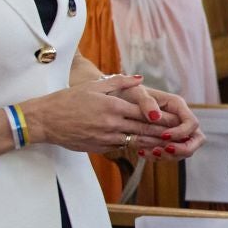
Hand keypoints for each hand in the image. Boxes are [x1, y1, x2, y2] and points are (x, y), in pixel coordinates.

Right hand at [19, 73, 170, 155]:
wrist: (46, 120)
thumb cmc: (69, 99)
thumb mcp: (94, 86)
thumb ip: (119, 82)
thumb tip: (139, 78)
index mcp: (113, 106)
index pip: (144, 113)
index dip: (163, 117)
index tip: (177, 118)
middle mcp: (112, 123)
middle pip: (145, 130)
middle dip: (164, 133)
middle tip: (181, 134)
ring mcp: (106, 137)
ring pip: (136, 142)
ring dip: (154, 144)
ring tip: (171, 144)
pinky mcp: (100, 148)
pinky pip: (123, 147)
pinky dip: (136, 148)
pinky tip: (148, 149)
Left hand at [119, 83, 205, 160]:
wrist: (120, 99)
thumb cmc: (129, 92)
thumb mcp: (135, 93)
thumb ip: (146, 102)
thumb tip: (155, 117)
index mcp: (177, 105)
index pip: (192, 123)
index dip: (181, 133)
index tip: (163, 135)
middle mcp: (179, 119)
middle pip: (196, 138)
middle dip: (184, 149)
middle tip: (166, 150)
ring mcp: (175, 130)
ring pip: (184, 149)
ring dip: (169, 155)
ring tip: (150, 152)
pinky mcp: (166, 140)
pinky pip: (169, 153)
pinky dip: (157, 156)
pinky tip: (142, 152)